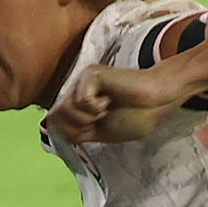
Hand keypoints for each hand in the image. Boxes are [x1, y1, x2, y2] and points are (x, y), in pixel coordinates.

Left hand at [46, 63, 177, 144]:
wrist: (156, 103)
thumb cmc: (134, 116)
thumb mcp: (98, 132)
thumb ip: (76, 131)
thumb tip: (52, 128)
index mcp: (77, 102)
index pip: (54, 121)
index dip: (72, 132)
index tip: (94, 128)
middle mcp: (76, 88)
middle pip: (55, 116)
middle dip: (78, 126)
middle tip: (100, 119)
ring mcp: (82, 80)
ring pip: (66, 109)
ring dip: (89, 117)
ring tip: (107, 109)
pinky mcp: (91, 74)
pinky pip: (82, 101)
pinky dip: (98, 108)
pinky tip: (110, 100)